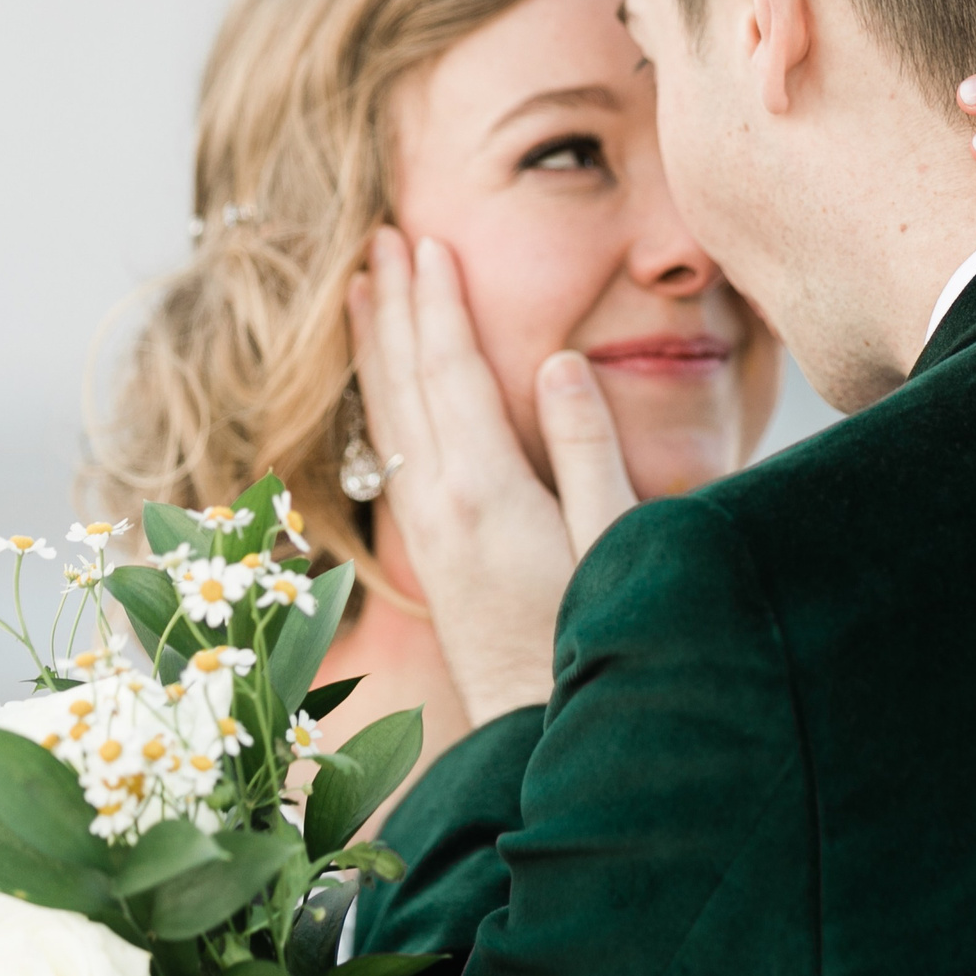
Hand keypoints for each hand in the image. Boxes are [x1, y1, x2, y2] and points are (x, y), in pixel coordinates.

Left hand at [347, 229, 636, 724]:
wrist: (544, 743)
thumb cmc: (599, 644)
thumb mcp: (616, 544)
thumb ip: (588, 450)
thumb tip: (559, 362)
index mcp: (486, 494)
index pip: (452, 373)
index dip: (439, 303)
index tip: (427, 239)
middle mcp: (440, 507)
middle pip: (406, 382)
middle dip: (393, 302)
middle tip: (378, 232)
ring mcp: (428, 531)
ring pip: (387, 416)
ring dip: (374, 343)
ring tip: (359, 282)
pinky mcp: (430, 551)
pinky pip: (391, 451)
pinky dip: (380, 397)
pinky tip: (379, 376)